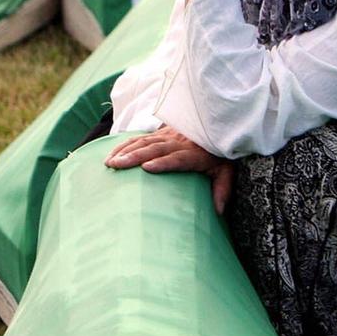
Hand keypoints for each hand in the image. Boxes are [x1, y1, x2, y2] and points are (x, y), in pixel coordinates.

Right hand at [104, 125, 236, 211]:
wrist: (217, 123)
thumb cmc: (220, 152)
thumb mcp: (226, 170)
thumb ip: (223, 189)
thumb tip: (219, 212)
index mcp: (194, 153)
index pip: (177, 158)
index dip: (163, 162)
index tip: (147, 168)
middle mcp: (179, 142)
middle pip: (155, 148)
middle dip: (134, 156)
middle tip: (117, 166)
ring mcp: (168, 135)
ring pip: (144, 141)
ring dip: (125, 151)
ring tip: (110, 162)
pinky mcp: (161, 132)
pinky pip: (140, 137)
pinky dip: (125, 144)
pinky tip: (113, 153)